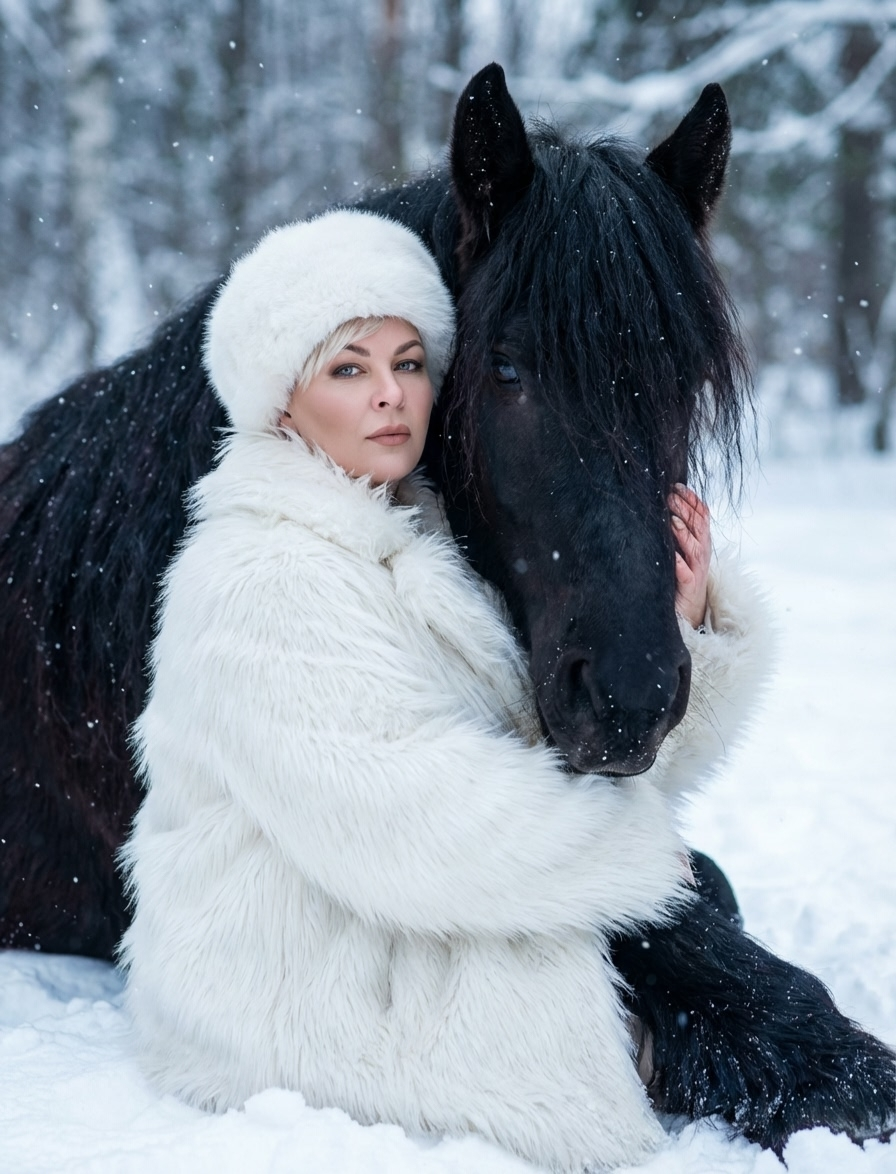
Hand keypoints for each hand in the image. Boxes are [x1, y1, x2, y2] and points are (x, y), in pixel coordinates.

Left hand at [669, 484, 710, 628]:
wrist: (689, 610)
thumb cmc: (681, 577)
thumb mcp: (681, 549)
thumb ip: (677, 530)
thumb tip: (664, 506)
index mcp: (701, 541)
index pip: (701, 515)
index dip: (692, 499)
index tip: (677, 485)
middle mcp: (702, 554)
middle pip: (699, 527)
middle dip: (685, 510)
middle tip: (670, 496)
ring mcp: (697, 570)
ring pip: (695, 548)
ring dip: (683, 534)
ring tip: (671, 521)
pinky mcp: (689, 587)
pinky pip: (685, 574)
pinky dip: (679, 564)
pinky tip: (671, 557)